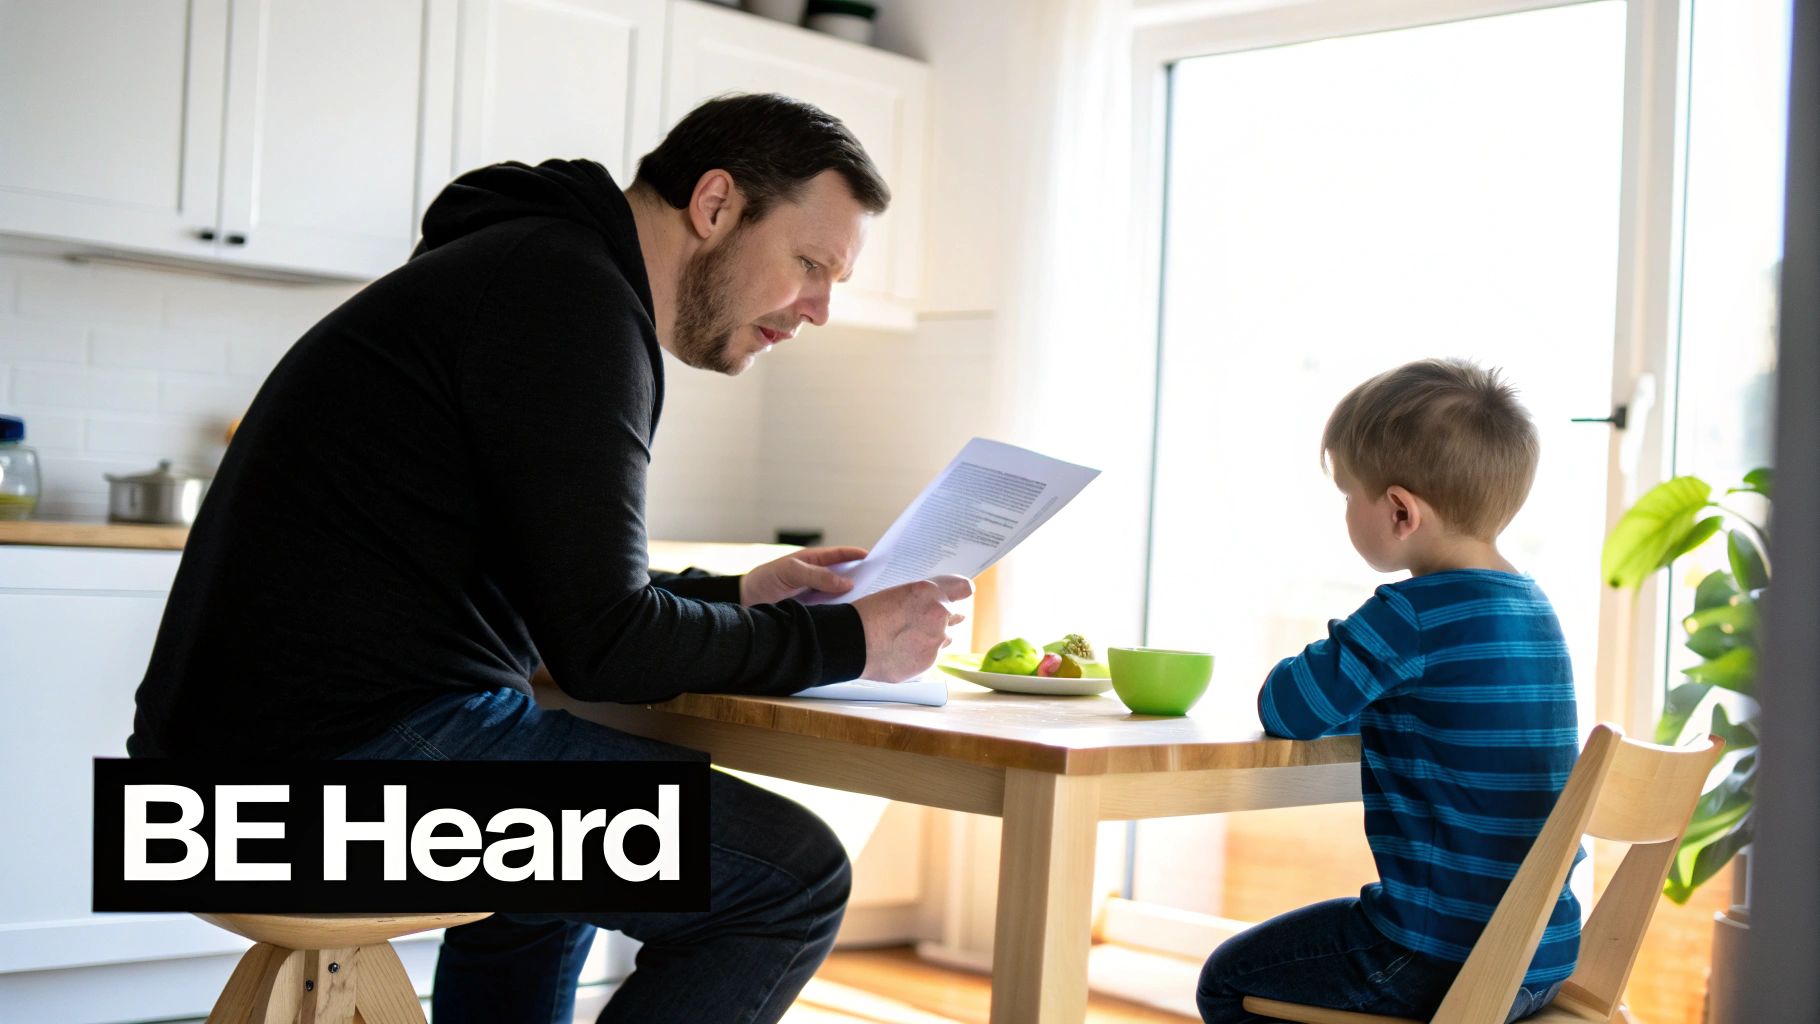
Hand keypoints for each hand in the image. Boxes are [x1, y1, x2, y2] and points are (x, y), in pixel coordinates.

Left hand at [739, 546, 868, 605]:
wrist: (746, 605)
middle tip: (881, 583)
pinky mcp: (814, 612)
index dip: (857, 555)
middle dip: (862, 577)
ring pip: (841, 594)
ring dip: (854, 598)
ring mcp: (816, 595)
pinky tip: (852, 618)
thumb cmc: (764, 580)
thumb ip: (818, 575)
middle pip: (845, 575)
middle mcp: (818, 577)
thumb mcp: (791, 571)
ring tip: (872, 603)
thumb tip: (847, 582)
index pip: (840, 555)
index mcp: (813, 561)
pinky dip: (843, 612)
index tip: (875, 558)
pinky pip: (833, 610)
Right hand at [852, 575, 972, 682]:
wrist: (850, 642)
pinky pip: (930, 656)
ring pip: (944, 638)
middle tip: (920, 619)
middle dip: (941, 617)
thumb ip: (924, 597)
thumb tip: (939, 604)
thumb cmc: (867, 614)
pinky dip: (920, 654)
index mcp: (929, 592)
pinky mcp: (928, 663)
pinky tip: (900, 650)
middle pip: (954, 615)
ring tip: (907, 636)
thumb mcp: (897, 593)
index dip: (960, 591)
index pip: (963, 588)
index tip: (960, 594)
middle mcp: (938, 616)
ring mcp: (935, 642)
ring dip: (932, 637)